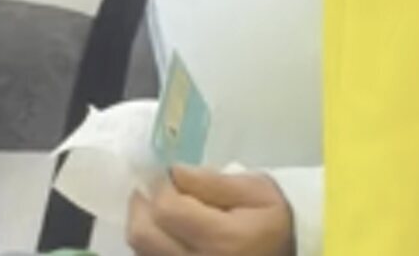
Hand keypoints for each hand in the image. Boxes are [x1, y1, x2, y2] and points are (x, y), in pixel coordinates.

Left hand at [127, 168, 294, 255]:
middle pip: (142, 234)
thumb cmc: (276, 223)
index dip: (161, 185)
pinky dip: (152, 245)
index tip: (170, 174)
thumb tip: (173, 171)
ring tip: (162, 211)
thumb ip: (213, 181)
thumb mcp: (257, 190)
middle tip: (155, 189)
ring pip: (141, 251)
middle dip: (142, 204)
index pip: (167, 209)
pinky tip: (168, 234)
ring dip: (144, 225)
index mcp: (223, 240)